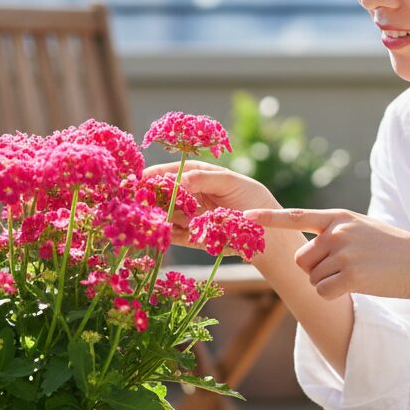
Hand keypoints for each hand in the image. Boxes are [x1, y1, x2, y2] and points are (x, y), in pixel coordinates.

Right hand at [142, 160, 280, 249]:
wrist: (268, 230)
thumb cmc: (251, 198)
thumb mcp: (230, 182)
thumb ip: (206, 179)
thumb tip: (181, 179)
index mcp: (200, 176)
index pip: (176, 172)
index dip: (159, 173)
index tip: (143, 176)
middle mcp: (192, 196)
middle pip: (167, 194)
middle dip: (154, 195)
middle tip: (141, 198)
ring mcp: (192, 216)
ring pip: (169, 215)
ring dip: (158, 215)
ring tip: (150, 215)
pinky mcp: (194, 237)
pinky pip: (176, 235)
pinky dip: (167, 234)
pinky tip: (160, 231)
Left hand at [243, 207, 409, 301]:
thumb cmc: (389, 249)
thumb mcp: (360, 228)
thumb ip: (332, 232)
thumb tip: (302, 251)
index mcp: (337, 218)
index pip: (295, 216)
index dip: (267, 219)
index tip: (243, 217)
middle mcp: (337, 232)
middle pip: (300, 259)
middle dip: (315, 269)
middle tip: (344, 268)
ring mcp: (344, 253)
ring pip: (311, 278)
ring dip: (328, 282)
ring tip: (356, 274)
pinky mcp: (351, 276)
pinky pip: (322, 292)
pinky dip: (334, 295)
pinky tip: (357, 286)